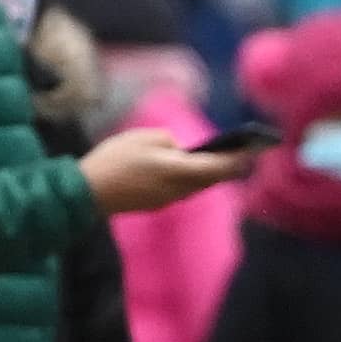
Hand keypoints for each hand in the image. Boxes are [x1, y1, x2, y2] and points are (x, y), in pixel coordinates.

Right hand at [82, 126, 254, 216]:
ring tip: (221, 160)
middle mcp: (180, 189)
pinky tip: (191, 170)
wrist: (88, 192)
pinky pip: (183, 190)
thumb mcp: (142, 138)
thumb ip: (168, 141)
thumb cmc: (114, 160)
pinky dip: (193, 179)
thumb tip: (179, 150)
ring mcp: (169, 200)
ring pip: (199, 186)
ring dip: (211, 174)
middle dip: (228, 166)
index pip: (219, 166)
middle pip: (212, 179)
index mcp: (179, 171)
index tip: (252, 149)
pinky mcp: (157, 204)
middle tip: (242, 154)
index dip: (237, 157)